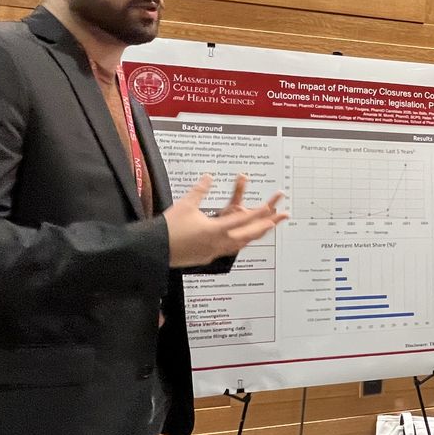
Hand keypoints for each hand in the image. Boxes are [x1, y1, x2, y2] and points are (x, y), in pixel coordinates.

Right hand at [164, 174, 287, 267]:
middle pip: (247, 235)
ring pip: (240, 245)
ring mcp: (213, 252)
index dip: (257, 213)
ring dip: (252, 236)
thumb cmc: (169, 227)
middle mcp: (218, 242)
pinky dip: (238, 244)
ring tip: (263, 230)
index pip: (242, 220)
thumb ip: (200, 190)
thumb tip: (208, 177)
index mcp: (215, 229)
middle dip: (263, 226)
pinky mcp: (207, 257)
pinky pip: (228, 250)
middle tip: (278, 220)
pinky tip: (240, 242)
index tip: (269, 208)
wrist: (155, 249)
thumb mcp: (186, 204)